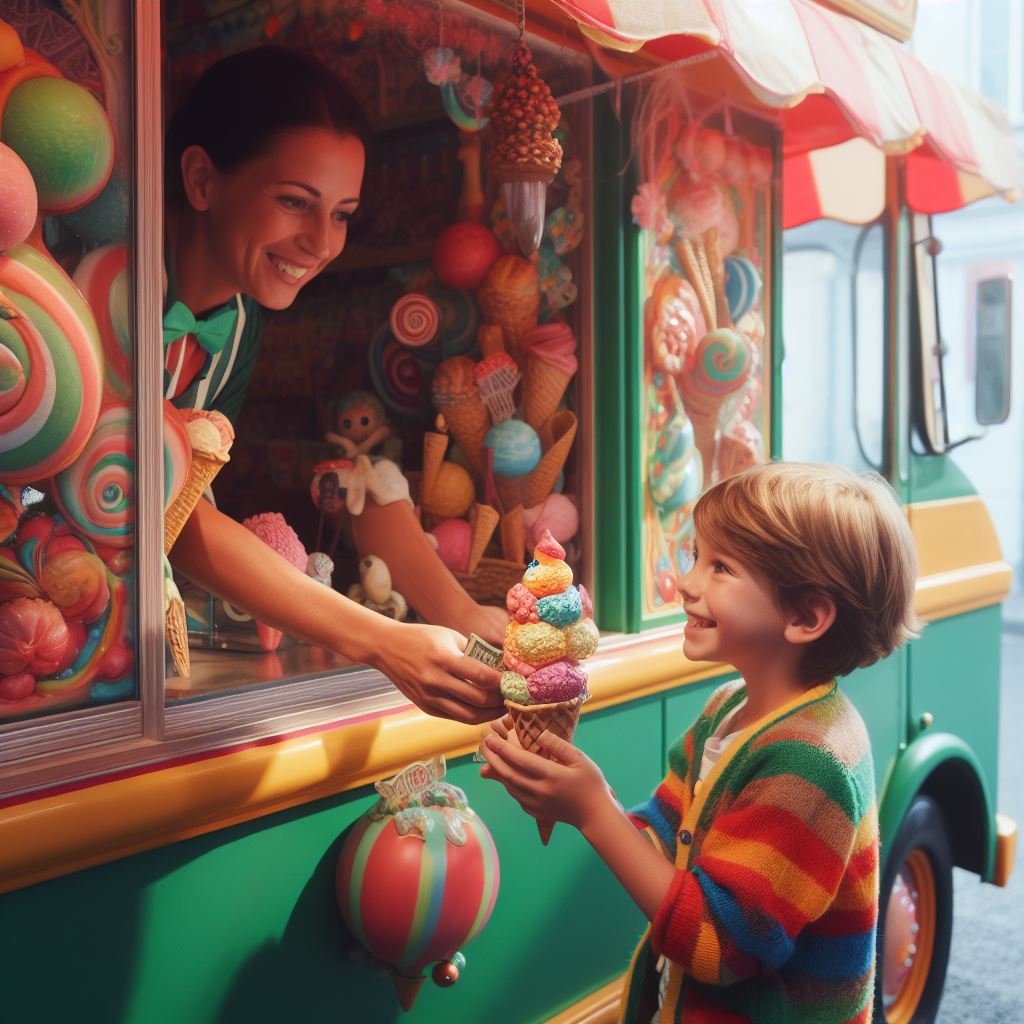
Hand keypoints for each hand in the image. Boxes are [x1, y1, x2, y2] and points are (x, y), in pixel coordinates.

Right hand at [367, 622, 502, 723]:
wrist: (386, 648)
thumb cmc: (421, 637)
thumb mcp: (449, 636)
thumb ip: (472, 652)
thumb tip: (499, 665)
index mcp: (444, 659)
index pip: (481, 676)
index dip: (502, 682)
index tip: (514, 681)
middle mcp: (436, 681)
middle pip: (478, 699)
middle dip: (500, 700)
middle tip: (513, 697)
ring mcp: (429, 697)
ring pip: (468, 715)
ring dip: (489, 714)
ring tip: (502, 708)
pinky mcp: (425, 707)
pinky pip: (454, 717)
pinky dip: (472, 716)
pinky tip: (483, 710)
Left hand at [479, 728, 613, 832]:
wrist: (595, 815)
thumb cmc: (590, 783)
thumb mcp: (580, 759)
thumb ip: (558, 746)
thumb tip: (539, 735)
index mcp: (550, 775)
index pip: (520, 760)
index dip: (502, 749)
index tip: (490, 738)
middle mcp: (539, 791)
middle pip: (508, 774)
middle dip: (493, 758)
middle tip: (482, 744)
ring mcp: (535, 804)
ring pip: (509, 786)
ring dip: (497, 771)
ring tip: (489, 757)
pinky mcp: (535, 812)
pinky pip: (516, 796)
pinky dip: (507, 784)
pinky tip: (505, 775)